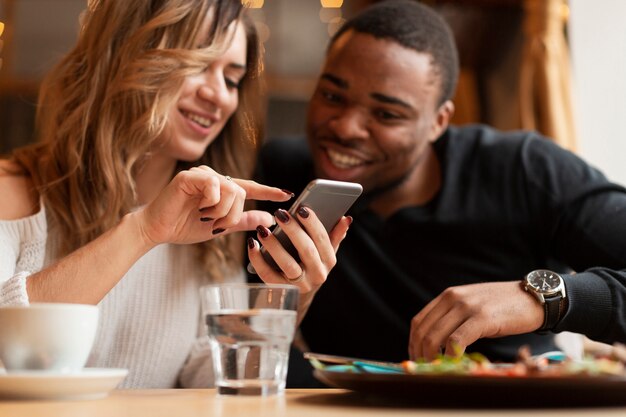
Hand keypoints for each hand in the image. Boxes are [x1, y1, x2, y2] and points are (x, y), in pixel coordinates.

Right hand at [133, 165, 292, 245]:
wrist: (157, 230)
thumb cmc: (184, 226)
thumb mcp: (220, 227)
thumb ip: (243, 221)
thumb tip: (269, 218)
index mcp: (222, 190)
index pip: (250, 188)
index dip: (269, 191)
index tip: (287, 195)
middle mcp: (214, 178)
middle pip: (242, 192)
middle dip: (233, 214)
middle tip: (217, 224)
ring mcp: (202, 175)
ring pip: (231, 190)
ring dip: (222, 211)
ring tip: (205, 217)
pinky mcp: (190, 176)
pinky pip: (215, 186)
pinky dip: (211, 202)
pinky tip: (198, 208)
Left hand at [247, 206, 351, 321]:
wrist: (298, 296)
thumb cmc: (311, 265)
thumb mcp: (325, 253)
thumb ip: (334, 235)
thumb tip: (345, 218)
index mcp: (328, 261)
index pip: (323, 240)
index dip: (313, 223)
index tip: (302, 208)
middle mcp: (317, 274)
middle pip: (306, 250)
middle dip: (294, 230)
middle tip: (280, 213)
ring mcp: (299, 284)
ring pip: (287, 264)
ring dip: (274, 245)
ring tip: (262, 229)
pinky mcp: (281, 290)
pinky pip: (267, 274)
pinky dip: (258, 259)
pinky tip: (252, 244)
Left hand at [408, 281, 543, 360]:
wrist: (532, 298)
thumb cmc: (502, 307)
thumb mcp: (471, 306)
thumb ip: (453, 318)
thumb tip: (436, 345)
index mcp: (447, 296)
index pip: (418, 321)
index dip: (413, 343)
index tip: (416, 359)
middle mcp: (453, 298)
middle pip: (424, 331)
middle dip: (420, 354)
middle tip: (425, 369)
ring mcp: (467, 307)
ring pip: (436, 336)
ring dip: (432, 357)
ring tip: (437, 369)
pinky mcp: (482, 318)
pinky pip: (458, 339)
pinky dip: (451, 354)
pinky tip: (454, 362)